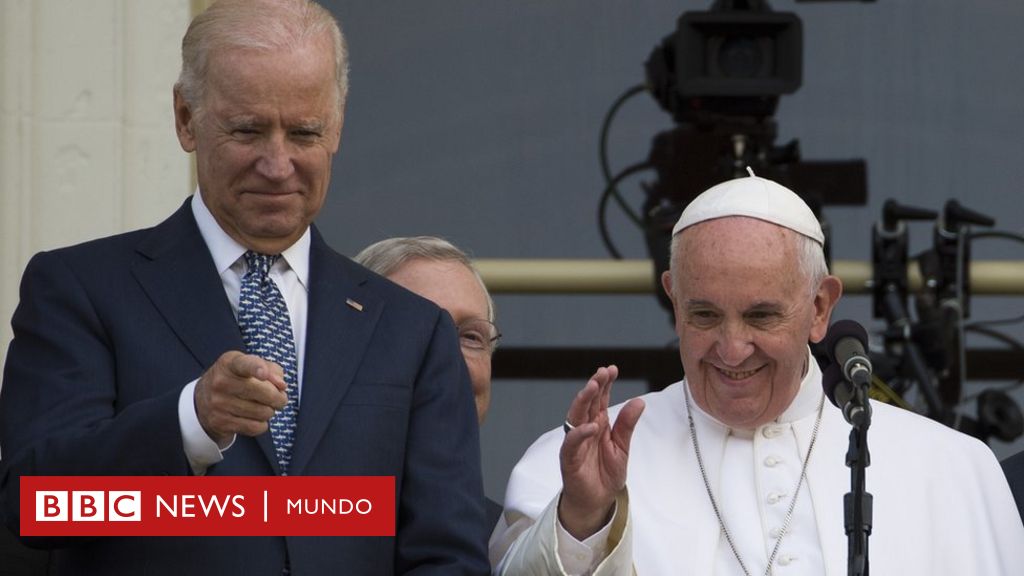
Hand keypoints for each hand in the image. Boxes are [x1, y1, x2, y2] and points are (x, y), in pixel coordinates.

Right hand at [195, 351, 288, 445]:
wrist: (202, 399)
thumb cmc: (234, 379)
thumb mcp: (248, 365)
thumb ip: (271, 369)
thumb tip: (281, 385)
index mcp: (230, 364)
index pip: (244, 364)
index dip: (256, 368)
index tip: (264, 373)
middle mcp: (221, 382)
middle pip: (263, 393)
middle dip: (279, 398)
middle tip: (280, 398)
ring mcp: (219, 404)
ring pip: (262, 412)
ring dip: (270, 411)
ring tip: (265, 407)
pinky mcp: (220, 422)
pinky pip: (254, 427)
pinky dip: (262, 425)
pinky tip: (257, 418)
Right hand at [557, 365, 644, 539]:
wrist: (597, 501)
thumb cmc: (606, 473)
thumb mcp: (622, 447)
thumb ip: (627, 425)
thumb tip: (639, 401)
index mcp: (598, 424)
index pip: (600, 399)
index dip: (605, 383)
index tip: (612, 369)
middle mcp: (585, 429)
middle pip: (587, 403)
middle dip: (594, 385)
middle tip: (602, 372)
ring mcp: (576, 442)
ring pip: (576, 416)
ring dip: (583, 401)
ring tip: (593, 387)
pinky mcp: (569, 458)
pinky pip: (572, 443)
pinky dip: (580, 433)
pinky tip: (591, 425)